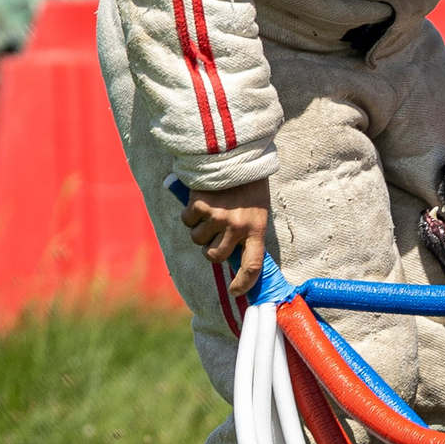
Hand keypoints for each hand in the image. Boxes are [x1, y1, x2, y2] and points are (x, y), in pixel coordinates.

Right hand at [180, 179, 271, 295]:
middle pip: (215, 256)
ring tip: (210, 210)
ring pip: (198, 239)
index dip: (244, 282)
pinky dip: (189, 214)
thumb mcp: (258, 209)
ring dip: (199, 230)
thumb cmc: (249, 182)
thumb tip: (234, 255)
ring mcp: (217, 217)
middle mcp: (236, 227)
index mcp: (257, 228)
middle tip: (214, 235)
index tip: (235, 291)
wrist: (235, 152)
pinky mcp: (199, 206)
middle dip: (210, 249)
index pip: (253, 265)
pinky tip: (200, 200)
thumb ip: (248, 231)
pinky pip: (187, 221)